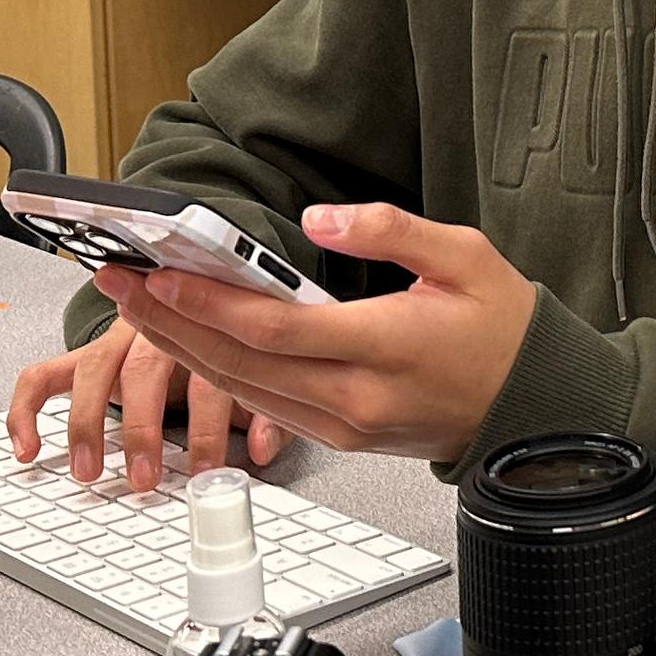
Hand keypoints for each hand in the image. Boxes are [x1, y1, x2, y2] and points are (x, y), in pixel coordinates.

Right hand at [5, 321, 280, 491]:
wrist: (196, 302)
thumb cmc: (227, 350)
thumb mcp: (259, 380)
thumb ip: (267, 413)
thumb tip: (264, 451)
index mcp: (207, 330)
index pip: (207, 375)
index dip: (207, 426)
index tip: (207, 472)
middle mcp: (156, 327)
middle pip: (143, 369)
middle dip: (142, 428)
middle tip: (144, 478)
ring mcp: (115, 338)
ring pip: (92, 370)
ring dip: (87, 423)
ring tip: (89, 470)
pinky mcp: (84, 354)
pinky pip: (42, 376)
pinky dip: (27, 410)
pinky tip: (27, 447)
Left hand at [98, 202, 535, 463]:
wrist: (534, 408)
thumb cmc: (504, 331)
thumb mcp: (466, 257)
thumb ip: (390, 230)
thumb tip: (318, 219)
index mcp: (387, 347)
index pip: (276, 329)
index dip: (211, 303)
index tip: (163, 273)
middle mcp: (357, 397)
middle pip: (242, 363)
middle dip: (171, 321)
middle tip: (122, 279)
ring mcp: (344, 424)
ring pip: (243, 389)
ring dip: (181, 348)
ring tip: (136, 305)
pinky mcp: (338, 437)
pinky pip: (263, 405)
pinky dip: (216, 373)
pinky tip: (187, 343)